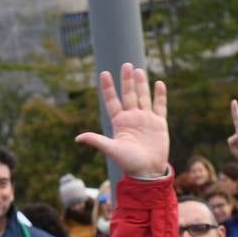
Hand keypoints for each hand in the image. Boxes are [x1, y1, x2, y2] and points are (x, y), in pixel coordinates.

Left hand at [74, 63, 168, 178]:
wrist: (148, 171)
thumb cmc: (129, 162)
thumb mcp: (112, 149)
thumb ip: (97, 141)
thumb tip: (77, 138)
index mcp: (119, 123)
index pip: (112, 101)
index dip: (108, 88)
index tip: (104, 73)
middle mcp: (132, 118)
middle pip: (128, 95)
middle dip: (126, 81)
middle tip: (126, 65)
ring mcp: (146, 119)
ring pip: (143, 97)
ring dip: (141, 84)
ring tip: (138, 70)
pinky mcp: (159, 123)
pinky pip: (159, 106)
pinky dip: (160, 95)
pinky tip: (159, 84)